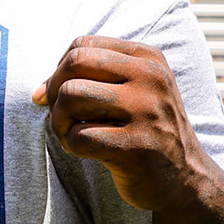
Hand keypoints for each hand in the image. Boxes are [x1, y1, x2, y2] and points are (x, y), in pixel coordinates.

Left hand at [32, 36, 212, 212]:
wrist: (186, 179)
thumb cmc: (145, 131)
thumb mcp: (133, 92)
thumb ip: (90, 80)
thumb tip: (37, 93)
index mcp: (147, 58)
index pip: (82, 45)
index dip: (59, 70)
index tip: (60, 96)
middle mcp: (150, 78)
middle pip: (74, 64)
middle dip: (55, 92)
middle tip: (61, 117)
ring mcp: (146, 112)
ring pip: (71, 96)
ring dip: (60, 120)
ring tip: (72, 134)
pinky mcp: (136, 147)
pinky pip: (80, 136)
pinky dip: (72, 145)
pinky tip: (87, 152)